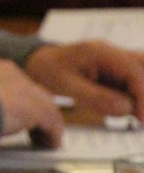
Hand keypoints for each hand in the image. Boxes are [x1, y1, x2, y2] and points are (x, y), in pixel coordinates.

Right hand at [0, 54, 62, 146]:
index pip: (8, 79)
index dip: (11, 95)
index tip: (9, 110)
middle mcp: (8, 71)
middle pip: (30, 89)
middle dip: (32, 107)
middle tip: (29, 125)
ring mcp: (24, 87)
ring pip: (44, 104)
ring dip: (44, 122)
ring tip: (41, 137)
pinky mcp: (35, 107)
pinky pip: (51, 121)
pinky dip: (51, 134)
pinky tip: (49, 144)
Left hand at [23, 41, 143, 118]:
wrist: (39, 65)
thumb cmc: (48, 72)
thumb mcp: (67, 87)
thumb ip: (96, 98)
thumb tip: (127, 109)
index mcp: (101, 52)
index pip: (133, 71)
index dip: (143, 95)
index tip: (142, 118)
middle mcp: (113, 53)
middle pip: (143, 68)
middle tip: (140, 119)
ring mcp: (117, 61)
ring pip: (142, 74)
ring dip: (140, 95)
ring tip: (136, 117)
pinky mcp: (117, 72)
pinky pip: (134, 82)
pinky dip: (135, 97)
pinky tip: (130, 113)